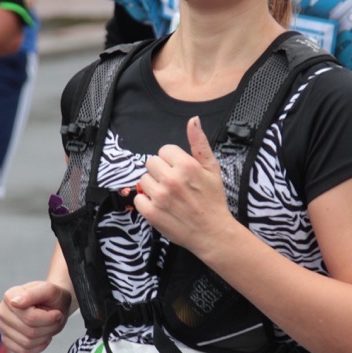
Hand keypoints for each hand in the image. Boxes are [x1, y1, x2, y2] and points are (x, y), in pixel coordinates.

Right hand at [0, 281, 72, 352]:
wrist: (54, 304)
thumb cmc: (52, 297)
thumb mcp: (49, 290)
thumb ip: (32, 294)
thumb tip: (14, 302)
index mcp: (10, 297)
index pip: (30, 318)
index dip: (49, 318)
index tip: (56, 312)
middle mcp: (2, 312)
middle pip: (30, 332)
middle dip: (49, 328)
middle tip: (56, 320)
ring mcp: (2, 327)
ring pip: (27, 343)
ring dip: (45, 337)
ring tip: (50, 326)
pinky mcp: (6, 340)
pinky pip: (23, 351)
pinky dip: (38, 346)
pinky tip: (44, 336)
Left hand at [134, 116, 232, 251]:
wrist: (212, 232)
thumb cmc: (213, 200)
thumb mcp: (212, 168)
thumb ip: (199, 143)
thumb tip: (193, 120)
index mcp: (186, 165)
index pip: (164, 150)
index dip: (172, 160)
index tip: (181, 172)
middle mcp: (171, 179)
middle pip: (151, 162)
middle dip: (161, 171)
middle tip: (174, 184)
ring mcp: (159, 196)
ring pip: (144, 179)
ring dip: (153, 186)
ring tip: (169, 196)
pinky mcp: (151, 213)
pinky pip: (138, 198)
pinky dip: (146, 202)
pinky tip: (161, 206)